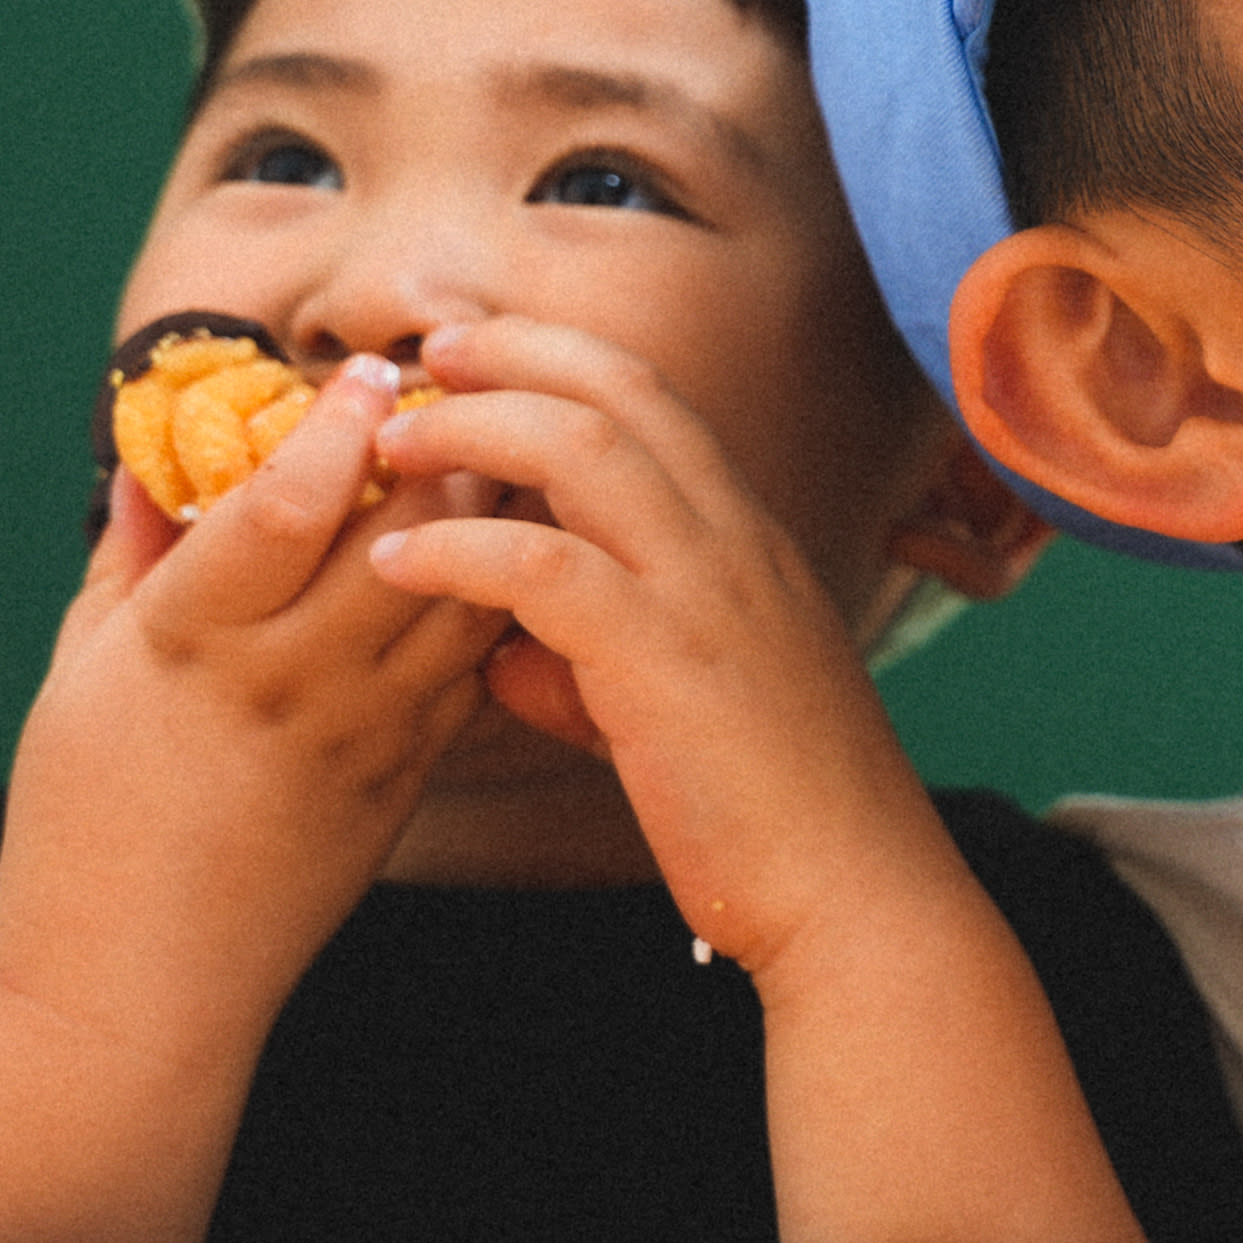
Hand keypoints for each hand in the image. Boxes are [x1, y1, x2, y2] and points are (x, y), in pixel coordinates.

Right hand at [1, 354, 511, 1048]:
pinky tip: (503, 552)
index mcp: (191, 642)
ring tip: (492, 453)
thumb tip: (156, 458)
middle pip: (399, 534)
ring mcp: (360, 732)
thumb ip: (130, 557)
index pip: (284, 506)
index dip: (339, 426)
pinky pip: (472, 666)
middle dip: (441, 447)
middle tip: (461, 385)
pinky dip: (495, 598)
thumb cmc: (85, 822)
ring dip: (488, 514)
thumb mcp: (77, 674)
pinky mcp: (405, 776)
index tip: (373, 368)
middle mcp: (286, 679)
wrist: (139, 986)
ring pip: (460, 592)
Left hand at [366, 316, 1149, 1242]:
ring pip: (580, 447)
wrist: (850, 892)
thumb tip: (496, 652)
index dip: (559, 358)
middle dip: (510, 354)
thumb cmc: (768, 813)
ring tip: (392, 444)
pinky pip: (542, 565)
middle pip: (616, 390)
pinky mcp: (664, 659)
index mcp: (747, 542)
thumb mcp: (678, 709)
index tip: (476, 350)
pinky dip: (457, 549)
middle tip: (423, 352)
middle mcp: (735, 541)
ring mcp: (707, 591)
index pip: (655, 401)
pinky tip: (397, 562)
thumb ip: (589, 663)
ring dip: (472, 429)